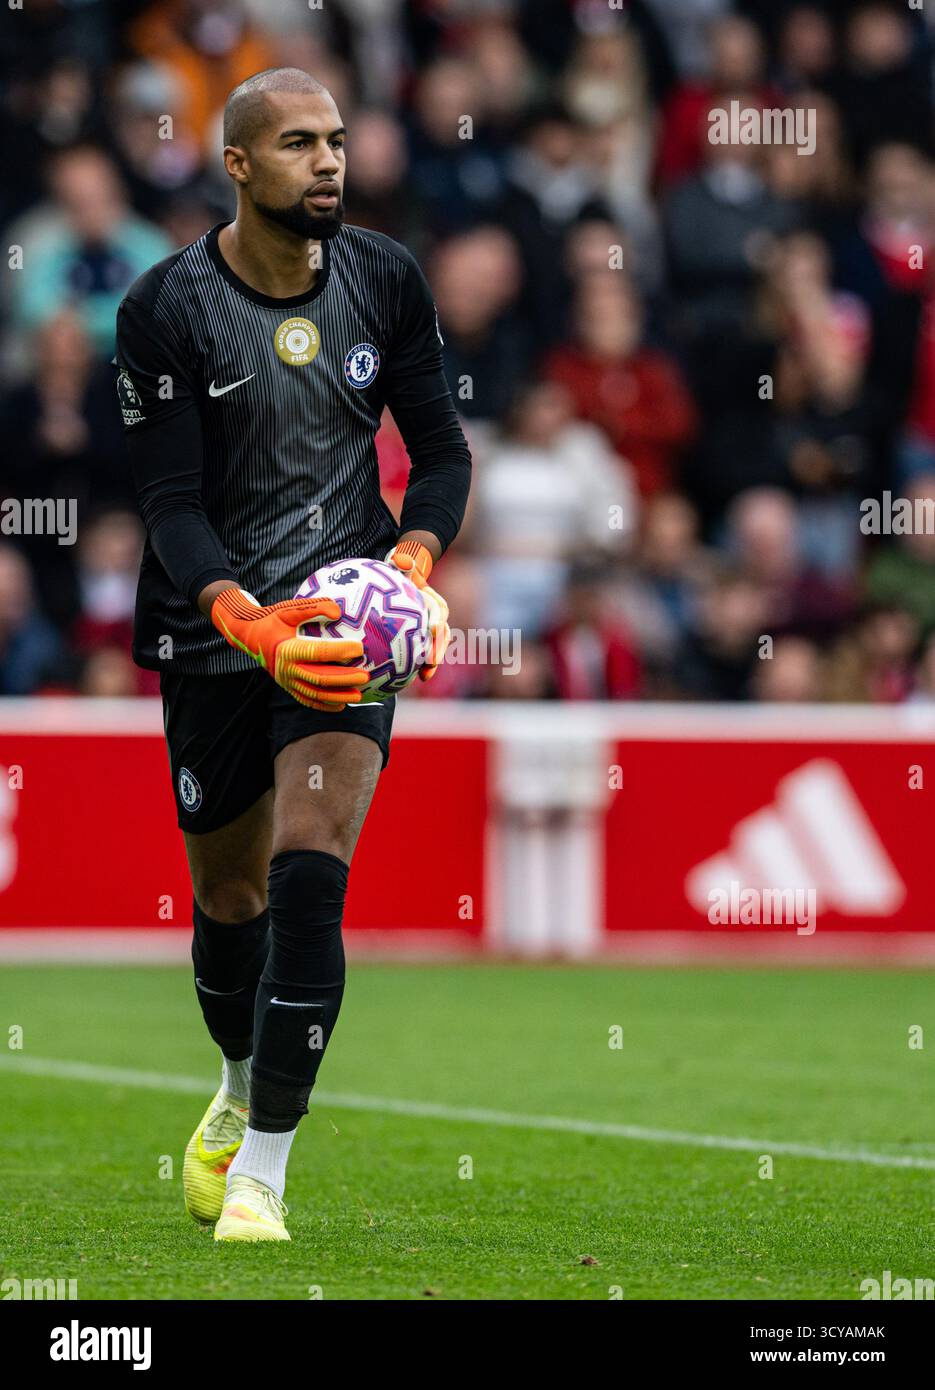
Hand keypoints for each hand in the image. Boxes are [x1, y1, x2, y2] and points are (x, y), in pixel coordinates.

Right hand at [210, 588, 368, 709]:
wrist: (250, 637)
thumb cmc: (273, 619)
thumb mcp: (288, 609)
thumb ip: (313, 607)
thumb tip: (338, 611)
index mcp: (288, 649)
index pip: (317, 652)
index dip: (339, 651)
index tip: (359, 648)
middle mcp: (287, 668)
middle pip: (319, 678)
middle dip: (344, 679)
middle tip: (365, 676)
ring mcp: (286, 681)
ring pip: (315, 694)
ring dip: (338, 696)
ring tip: (359, 695)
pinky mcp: (287, 688)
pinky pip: (307, 700)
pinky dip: (324, 705)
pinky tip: (342, 705)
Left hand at [386, 541, 449, 682]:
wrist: (406, 583)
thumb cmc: (402, 573)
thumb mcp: (401, 565)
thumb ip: (402, 562)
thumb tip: (402, 560)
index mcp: (434, 602)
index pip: (440, 612)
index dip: (438, 621)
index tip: (434, 629)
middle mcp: (437, 618)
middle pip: (442, 636)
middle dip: (438, 650)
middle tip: (431, 662)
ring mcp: (431, 631)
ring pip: (436, 649)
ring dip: (432, 663)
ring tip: (424, 677)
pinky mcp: (422, 640)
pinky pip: (423, 654)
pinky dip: (419, 666)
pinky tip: (411, 679)